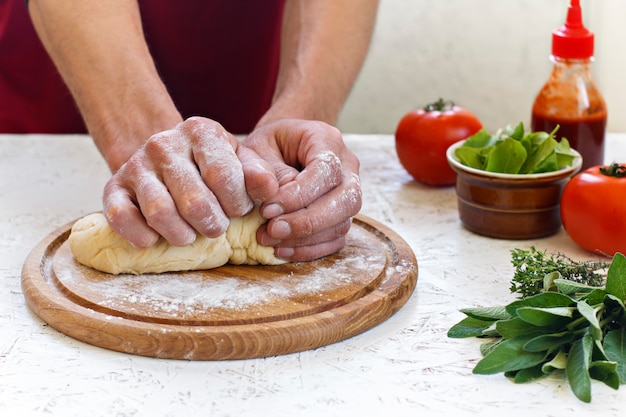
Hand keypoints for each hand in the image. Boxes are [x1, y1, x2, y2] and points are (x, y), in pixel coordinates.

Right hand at [102, 117, 275, 247]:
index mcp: (201, 131)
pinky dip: (142, 236)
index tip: (238, 209)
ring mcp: (136, 164)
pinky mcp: (113, 187)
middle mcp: (164, 143)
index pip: (223, 176)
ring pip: (160, 213)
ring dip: (182, 235)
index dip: (237, 204)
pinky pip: (121, 217)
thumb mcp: (240, 162)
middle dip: (213, 224)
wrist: (166, 158)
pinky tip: (156, 238)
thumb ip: (259, 175)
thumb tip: (269, 189)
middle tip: (216, 227)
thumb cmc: (211, 165)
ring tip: (191, 235)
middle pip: (194, 201)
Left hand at [242, 119, 361, 261]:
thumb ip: (255, 167)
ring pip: (343, 223)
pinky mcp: (341, 215)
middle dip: (308, 221)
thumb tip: (267, 190)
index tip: (267, 209)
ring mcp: (349, 192)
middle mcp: (347, 166)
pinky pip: (336, 239)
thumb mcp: (254, 148)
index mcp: (327, 140)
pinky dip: (310, 249)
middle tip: (272, 230)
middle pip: (348, 199)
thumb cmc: (267, 147)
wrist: (279, 151)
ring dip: (306, 238)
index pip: (327, 170)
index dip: (299, 195)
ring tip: (269, 239)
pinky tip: (282, 249)